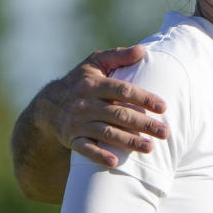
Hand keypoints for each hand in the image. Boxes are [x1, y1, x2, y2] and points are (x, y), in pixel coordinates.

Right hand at [49, 46, 168, 167]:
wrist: (48, 105)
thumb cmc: (81, 80)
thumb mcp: (95, 62)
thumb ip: (119, 55)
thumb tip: (142, 50)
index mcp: (93, 83)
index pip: (123, 90)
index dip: (144, 98)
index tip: (163, 107)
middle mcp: (85, 103)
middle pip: (119, 114)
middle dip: (143, 124)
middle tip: (164, 132)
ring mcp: (77, 122)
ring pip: (106, 133)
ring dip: (128, 141)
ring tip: (149, 147)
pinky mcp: (71, 139)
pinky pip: (85, 149)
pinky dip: (99, 156)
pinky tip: (115, 162)